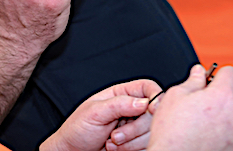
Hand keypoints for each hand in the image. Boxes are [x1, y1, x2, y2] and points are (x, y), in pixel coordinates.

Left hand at [41, 80, 160, 150]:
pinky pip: (145, 144)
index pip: (147, 87)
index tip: (152, 110)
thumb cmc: (77, 129)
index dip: (155, 96)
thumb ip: (119, 105)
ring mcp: (133, 126)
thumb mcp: (95, 113)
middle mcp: (130, 109)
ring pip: (149, 132)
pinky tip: (114, 149)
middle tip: (115, 135)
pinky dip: (131, 149)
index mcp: (121, 94)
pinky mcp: (135, 142)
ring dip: (131, 142)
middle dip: (135, 128)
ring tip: (111, 142)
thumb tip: (144, 101)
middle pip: (152, 113)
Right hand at [147, 64, 232, 150]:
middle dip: (225, 92)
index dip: (218, 74)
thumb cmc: (172, 133)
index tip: (209, 81)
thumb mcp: (176, 96)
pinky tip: (211, 133)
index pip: (231, 72)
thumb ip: (193, 81)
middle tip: (206, 100)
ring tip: (209, 119)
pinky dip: (229, 130)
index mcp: (223, 96)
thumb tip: (199, 72)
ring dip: (229, 111)